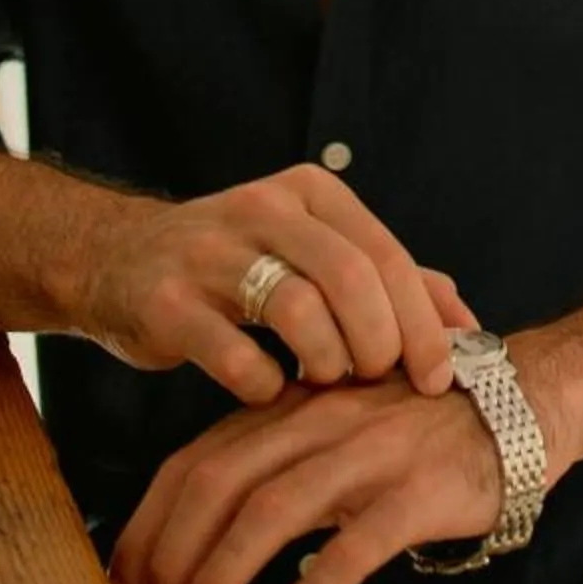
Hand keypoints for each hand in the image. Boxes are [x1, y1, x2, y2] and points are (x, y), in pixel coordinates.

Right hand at [77, 163, 477, 404]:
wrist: (117, 259)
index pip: (385, 253)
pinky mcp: (164, 301)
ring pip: (297, 309)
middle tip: (378, 380)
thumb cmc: (237, 266)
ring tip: (324, 380)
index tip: (438, 376)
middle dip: (379, 343)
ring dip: (325, 361)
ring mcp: (209, 252)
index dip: (421, 321)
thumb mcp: (313, 252)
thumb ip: (387, 281)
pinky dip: (262, 384)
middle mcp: (262, 208)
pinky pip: (232, 352)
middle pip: (349, 277)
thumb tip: (465, 323)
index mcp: (310, 193)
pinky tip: (268, 390)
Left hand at [107, 376, 506, 583]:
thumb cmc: (419, 424)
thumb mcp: (337, 423)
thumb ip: (276, 460)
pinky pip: (346, 554)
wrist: (526, 398)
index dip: (147, 525)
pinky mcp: (416, 492)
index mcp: (293, 406)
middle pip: (217, 485)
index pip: (194, 460)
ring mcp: (369, 452)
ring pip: (268, 516)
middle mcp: (321, 419)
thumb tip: (199, 528)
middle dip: (170, 561)